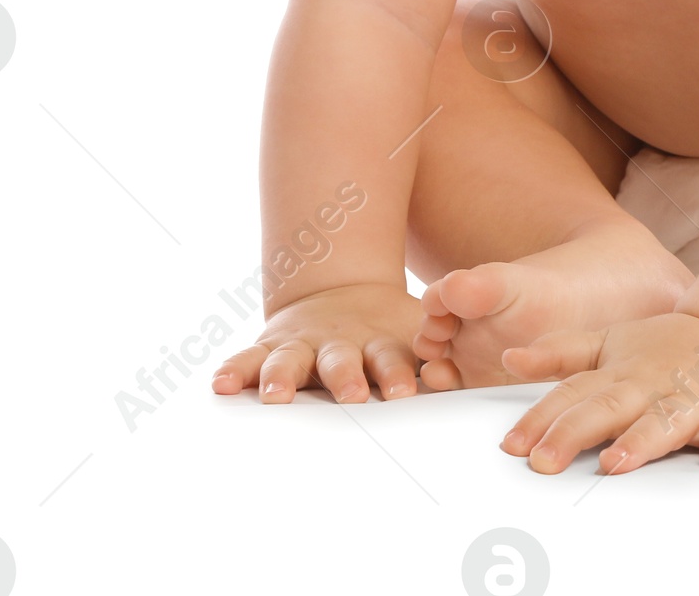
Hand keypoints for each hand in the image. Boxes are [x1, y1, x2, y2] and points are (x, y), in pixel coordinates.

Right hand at [211, 282, 422, 403]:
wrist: (342, 293)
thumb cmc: (385, 334)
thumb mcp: (415, 338)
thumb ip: (439, 366)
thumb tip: (480, 405)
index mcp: (379, 344)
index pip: (391, 361)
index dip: (397, 375)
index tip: (404, 393)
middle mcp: (339, 345)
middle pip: (341, 361)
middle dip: (345, 379)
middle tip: (351, 395)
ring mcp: (303, 345)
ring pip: (291, 359)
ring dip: (283, 377)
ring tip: (274, 396)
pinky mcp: (272, 348)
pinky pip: (248, 357)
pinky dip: (235, 369)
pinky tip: (218, 383)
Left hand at [499, 312, 698, 474]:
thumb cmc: (668, 352)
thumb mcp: (610, 344)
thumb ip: (562, 354)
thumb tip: (510, 358)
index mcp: (620, 374)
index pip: (574, 394)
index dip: (542, 418)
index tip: (513, 445)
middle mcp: (652, 386)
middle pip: (608, 408)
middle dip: (575, 433)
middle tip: (544, 460)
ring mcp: (695, 398)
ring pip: (666, 422)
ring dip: (642, 441)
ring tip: (617, 462)